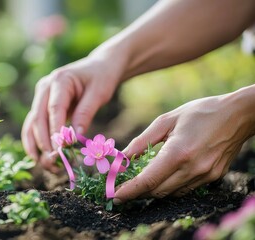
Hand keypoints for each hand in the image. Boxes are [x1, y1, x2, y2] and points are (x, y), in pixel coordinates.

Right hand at [21, 53, 122, 170]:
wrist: (98, 66)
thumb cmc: (101, 78)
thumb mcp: (99, 94)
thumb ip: (85, 114)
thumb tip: (74, 138)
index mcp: (59, 80)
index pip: (54, 108)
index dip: (55, 131)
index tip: (60, 150)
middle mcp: (44, 87)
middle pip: (38, 118)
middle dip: (43, 143)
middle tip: (53, 163)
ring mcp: (40, 97)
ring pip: (31, 124)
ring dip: (36, 146)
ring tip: (46, 166)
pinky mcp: (41, 106)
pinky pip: (34, 126)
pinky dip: (36, 142)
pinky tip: (41, 158)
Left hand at [114, 88, 254, 203]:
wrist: (238, 115)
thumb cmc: (199, 113)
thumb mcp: (166, 121)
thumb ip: (142, 142)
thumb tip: (122, 157)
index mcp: (178, 152)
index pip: (148, 181)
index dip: (129, 191)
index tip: (114, 195)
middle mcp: (192, 169)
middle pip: (157, 191)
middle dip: (136, 192)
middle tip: (122, 187)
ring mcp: (204, 176)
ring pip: (170, 194)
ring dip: (152, 191)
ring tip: (138, 182)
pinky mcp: (212, 178)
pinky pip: (184, 189)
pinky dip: (169, 187)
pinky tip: (162, 177)